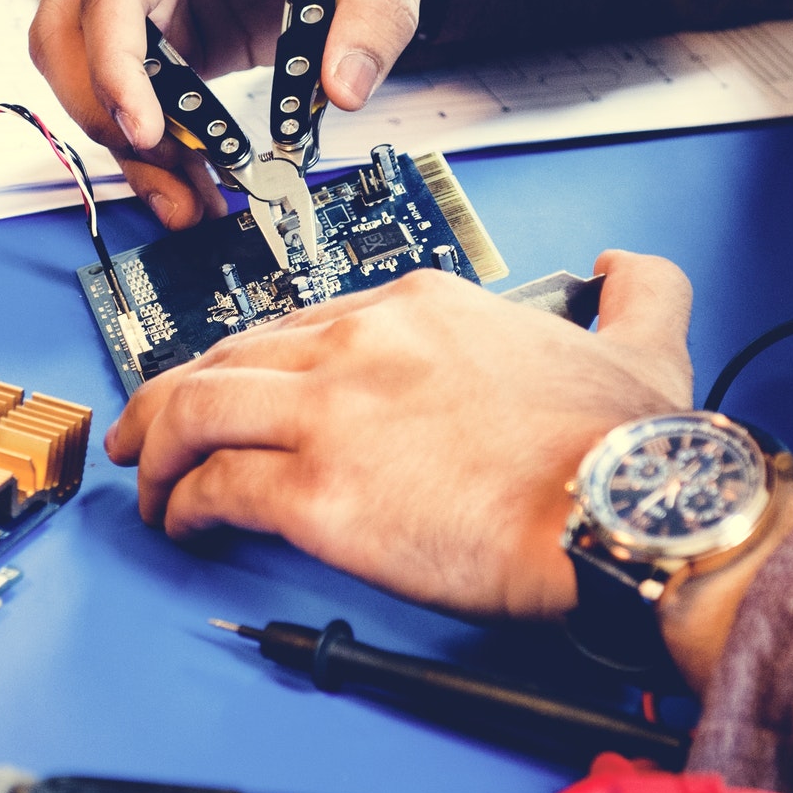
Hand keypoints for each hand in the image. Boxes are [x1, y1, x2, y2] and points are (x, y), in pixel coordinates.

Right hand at [28, 0, 463, 228]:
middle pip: (69, 36)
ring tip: (190, 198)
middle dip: (111, 120)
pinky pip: (124, 94)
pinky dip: (150, 146)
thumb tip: (342, 87)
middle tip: (171, 183)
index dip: (115, 65)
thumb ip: (378, 14)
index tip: (147, 131)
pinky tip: (191, 180)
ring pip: (84, 75)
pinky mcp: (154, 28)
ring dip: (127, 145)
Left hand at [104, 251, 694, 621]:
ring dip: (155, 449)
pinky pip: (211, 487)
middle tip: (151, 432)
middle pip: (226, 358)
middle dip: (170, 396)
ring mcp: (330, 414)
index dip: (251, 363)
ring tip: (149, 484)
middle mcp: (359, 345)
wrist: (622, 512)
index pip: (297, 325)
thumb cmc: (623, 449)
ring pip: (191, 410)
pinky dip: (182, 506)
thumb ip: (637, 289)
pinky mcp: (314, 489)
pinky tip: (184, 525)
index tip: (238, 393)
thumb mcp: (643, 338)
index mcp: (418, 307)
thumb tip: (628, 267)